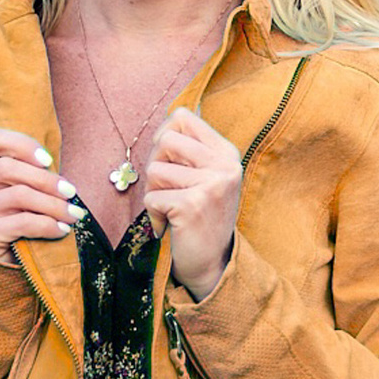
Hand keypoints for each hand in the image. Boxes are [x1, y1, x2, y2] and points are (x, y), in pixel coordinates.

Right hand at [0, 127, 80, 263]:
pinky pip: (22, 222)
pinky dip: (48, 225)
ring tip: (73, 214)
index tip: (49, 161)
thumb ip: (23, 174)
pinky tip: (62, 230)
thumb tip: (53, 164)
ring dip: (54, 204)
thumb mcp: (12, 195)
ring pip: (19, 195)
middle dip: (46, 179)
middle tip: (71, 192)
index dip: (23, 145)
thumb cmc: (10, 226)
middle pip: (7, 168)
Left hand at [142, 107, 242, 298]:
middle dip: (155, 163)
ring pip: (154, 169)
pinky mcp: (192, 205)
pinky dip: (152, 215)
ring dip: (153, 192)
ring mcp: (211, 184)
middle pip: (165, 138)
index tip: (168, 158)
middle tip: (165, 188)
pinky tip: (169, 225)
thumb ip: (192, 148)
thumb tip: (173, 115)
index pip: (183, 116)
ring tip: (170, 208)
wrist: (213, 263)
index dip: (164, 134)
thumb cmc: (202, 216)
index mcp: (226, 152)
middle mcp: (224, 164)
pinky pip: (151, 197)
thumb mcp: (207, 176)